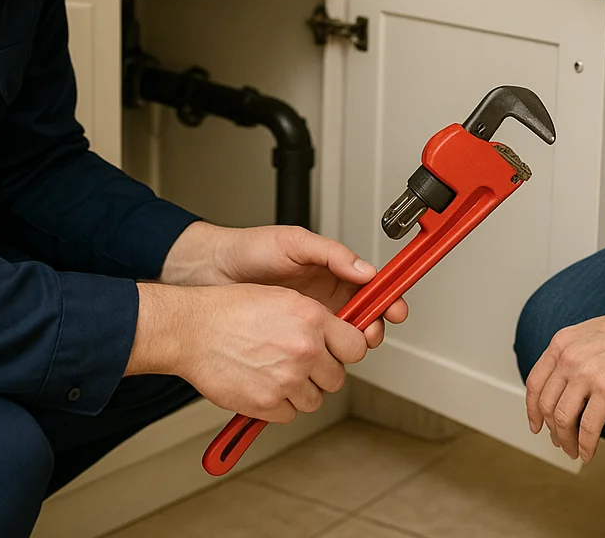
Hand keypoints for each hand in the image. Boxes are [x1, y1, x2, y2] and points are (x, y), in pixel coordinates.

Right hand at [129, 281, 368, 421]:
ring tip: (275, 373)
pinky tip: (262, 385)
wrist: (192, 329)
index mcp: (311, 318)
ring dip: (300, 391)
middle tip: (299, 364)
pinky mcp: (267, 403)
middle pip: (337, 378)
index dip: (347, 351)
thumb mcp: (282, 298)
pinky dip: (277, 406)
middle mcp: (304, 349)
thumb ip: (315, 319)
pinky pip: (289, 414)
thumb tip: (339, 336)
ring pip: (315, 400)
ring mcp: (286, 379)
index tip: (338, 352)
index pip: (356, 346)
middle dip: (321, 374)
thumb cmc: (230, 310)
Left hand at [160, 223, 408, 346]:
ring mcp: (307, 324)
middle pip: (363, 322)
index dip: (387, 302)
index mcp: (332, 275)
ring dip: (351, 349)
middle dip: (373, 329)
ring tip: (347, 350)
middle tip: (370, 334)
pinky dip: (323, 362)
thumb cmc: (249, 250)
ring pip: (342, 344)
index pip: (370, 291)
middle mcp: (325, 301)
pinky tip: (322, 362)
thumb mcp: (293, 242)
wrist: (209, 271)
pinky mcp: (289, 342)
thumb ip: (332, 253)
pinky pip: (314, 357)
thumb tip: (365, 270)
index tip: (395, 311)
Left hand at [523, 296, 604, 461]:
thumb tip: (562, 386)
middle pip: (546, 404)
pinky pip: (588, 427)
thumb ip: (570, 356)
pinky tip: (588, 452)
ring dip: (566, 441)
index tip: (536, 424)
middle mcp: (568, 358)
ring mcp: (586, 374)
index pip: (534, 383)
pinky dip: (585, 445)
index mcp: (560, 344)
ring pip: (563, 418)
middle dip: (551, 430)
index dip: (532, 409)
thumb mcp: (587, 335)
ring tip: (573, 450)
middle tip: (560, 441)